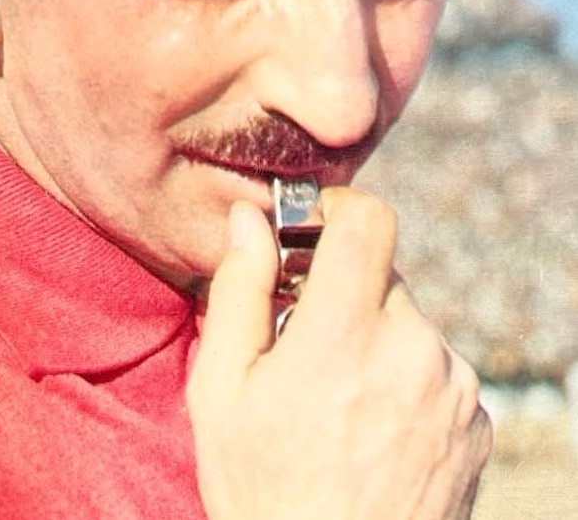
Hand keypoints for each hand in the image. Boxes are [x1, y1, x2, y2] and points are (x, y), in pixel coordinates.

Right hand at [187, 189, 491, 519]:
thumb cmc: (264, 490)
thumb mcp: (222, 390)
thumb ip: (240, 290)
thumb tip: (249, 219)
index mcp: (345, 335)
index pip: (368, 222)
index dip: (339, 209)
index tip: (313, 228)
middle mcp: (413, 351)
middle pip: (383, 275)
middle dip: (343, 292)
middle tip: (307, 345)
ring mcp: (454, 389)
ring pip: (410, 322)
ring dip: (376, 338)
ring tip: (339, 402)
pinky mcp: (478, 423)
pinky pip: (438, 368)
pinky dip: (407, 378)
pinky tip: (373, 428)